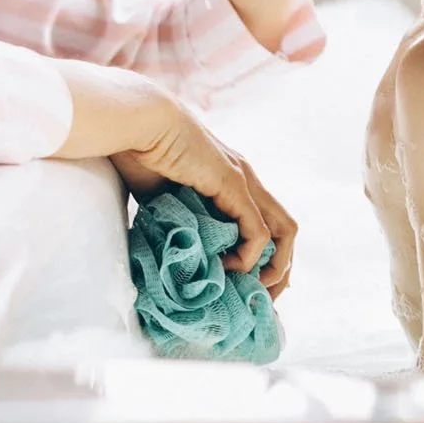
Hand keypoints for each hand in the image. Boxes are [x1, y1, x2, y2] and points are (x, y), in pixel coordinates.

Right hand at [111, 97, 297, 292]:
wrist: (136, 123)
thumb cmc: (140, 155)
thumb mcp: (164, 200)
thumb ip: (177, 222)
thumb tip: (173, 255)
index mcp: (233, 183)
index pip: (267, 225)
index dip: (264, 258)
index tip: (248, 286)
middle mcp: (247, 181)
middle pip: (287, 231)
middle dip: (280, 270)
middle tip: (259, 299)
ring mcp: (244, 180)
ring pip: (284, 231)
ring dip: (274, 268)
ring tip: (249, 290)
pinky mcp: (233, 183)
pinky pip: (257, 230)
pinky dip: (250, 255)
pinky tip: (228, 267)